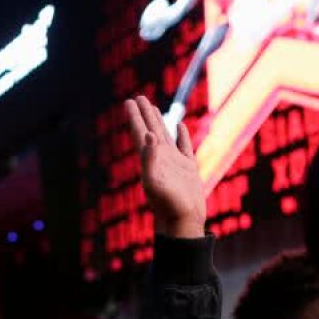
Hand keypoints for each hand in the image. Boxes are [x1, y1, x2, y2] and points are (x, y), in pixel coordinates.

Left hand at [125, 95, 204, 237]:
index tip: (129, 101)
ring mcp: (174, 163)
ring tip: (153, 108)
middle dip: (144, 114)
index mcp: (150, 160)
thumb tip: (149, 134)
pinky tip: (180, 127)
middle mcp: (160, 159)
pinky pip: (185, 146)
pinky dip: (182, 135)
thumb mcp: (155, 181)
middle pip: (150, 130)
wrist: (183, 221)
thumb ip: (149, 158)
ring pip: (166, 135)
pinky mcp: (188, 168)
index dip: (134, 117)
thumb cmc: (168, 204)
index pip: (140, 133)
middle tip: (137, 97)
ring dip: (159, 121)